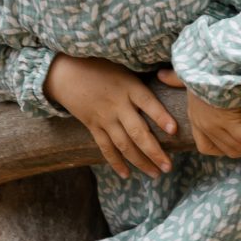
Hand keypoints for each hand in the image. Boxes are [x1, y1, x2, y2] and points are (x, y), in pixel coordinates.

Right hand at [45, 54, 178, 178]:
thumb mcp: (124, 67)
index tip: (174, 130)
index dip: (161, 117)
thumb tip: (172, 83)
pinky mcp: (93, 126)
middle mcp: (117, 105)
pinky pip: (105, 148)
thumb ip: (143, 82)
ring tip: (155, 174)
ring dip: (140, 161)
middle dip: (154, 152)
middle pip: (137, 132)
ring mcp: (104, 118)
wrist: (66, 72)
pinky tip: (127, 174)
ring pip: (124, 145)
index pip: (148, 103)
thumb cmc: (100, 66)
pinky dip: (116, 162)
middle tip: (168, 167)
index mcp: (129, 87)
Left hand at [159, 69, 240, 157]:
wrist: (213, 60)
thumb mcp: (186, 74)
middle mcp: (203, 125)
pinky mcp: (229, 122)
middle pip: (227, 149)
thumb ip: (176, 78)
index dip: (222, 149)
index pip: (206, 146)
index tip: (239, 146)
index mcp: (195, 117)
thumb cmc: (201, 66)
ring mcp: (215, 126)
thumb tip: (161, 75)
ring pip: (239, 147)